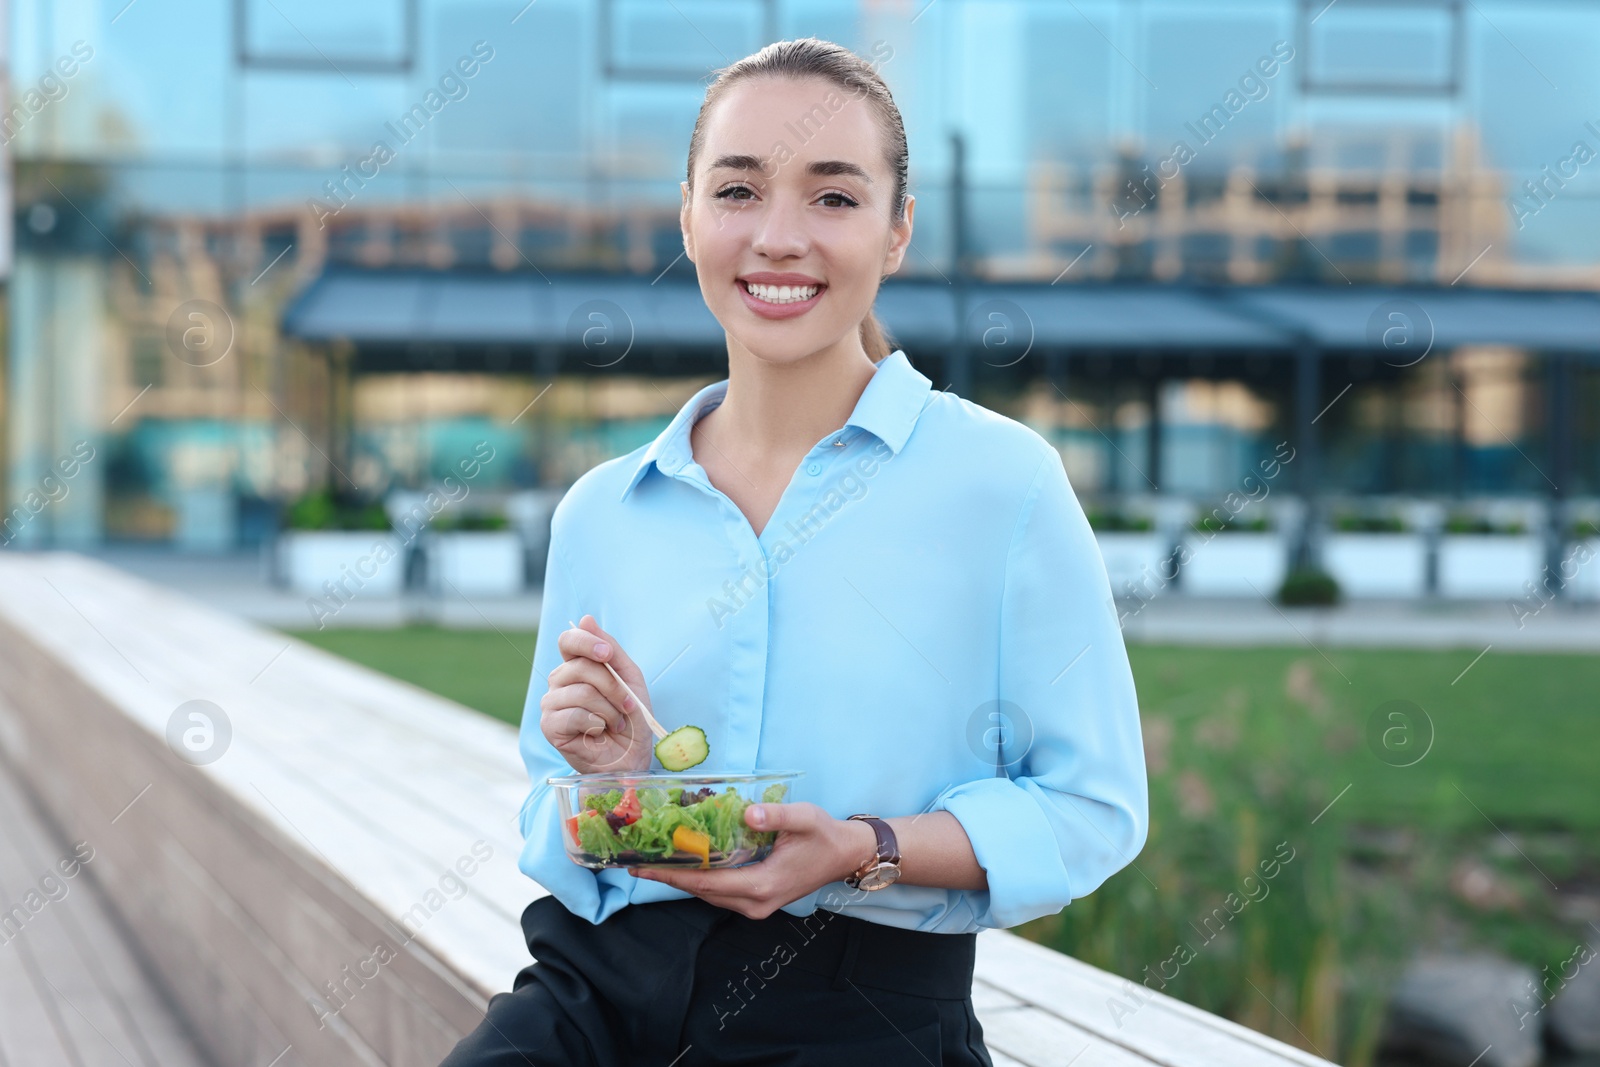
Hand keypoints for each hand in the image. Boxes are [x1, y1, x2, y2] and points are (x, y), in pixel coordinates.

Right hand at [540, 614, 654, 774]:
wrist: (631, 757)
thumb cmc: (630, 718)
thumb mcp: (629, 678)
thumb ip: (610, 650)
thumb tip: (585, 618)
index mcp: (576, 666)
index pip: (568, 641)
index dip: (585, 642)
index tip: (606, 654)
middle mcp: (559, 682)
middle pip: (581, 668)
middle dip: (613, 687)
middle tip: (627, 704)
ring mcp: (551, 704)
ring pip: (581, 692)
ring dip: (609, 710)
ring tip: (616, 722)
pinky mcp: (549, 726)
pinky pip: (573, 714)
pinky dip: (596, 724)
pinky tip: (599, 732)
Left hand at [627, 802, 875, 918]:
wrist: (846, 854)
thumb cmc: (825, 835)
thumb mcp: (804, 818)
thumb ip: (776, 815)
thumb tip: (747, 813)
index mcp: (761, 886)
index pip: (706, 883)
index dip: (671, 875)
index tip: (640, 867)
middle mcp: (754, 902)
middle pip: (701, 892)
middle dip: (668, 877)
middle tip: (634, 860)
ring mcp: (756, 905)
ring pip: (708, 894)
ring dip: (681, 879)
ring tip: (651, 861)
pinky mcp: (757, 899)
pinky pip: (719, 891)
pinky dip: (699, 879)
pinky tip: (685, 863)